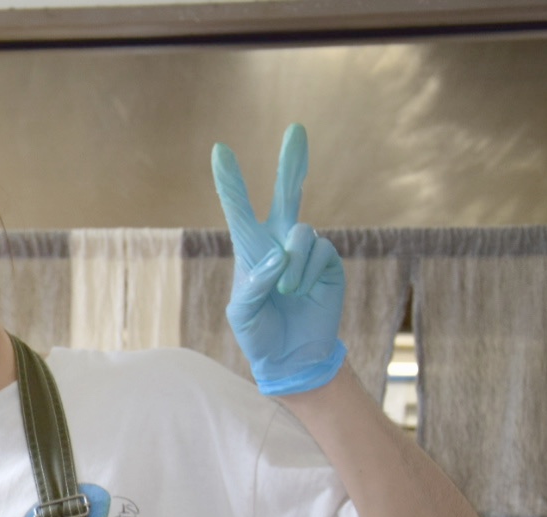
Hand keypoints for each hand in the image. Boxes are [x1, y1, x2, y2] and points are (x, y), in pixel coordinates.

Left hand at [211, 124, 346, 395]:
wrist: (291, 356)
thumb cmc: (259, 333)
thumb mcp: (243, 313)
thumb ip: (254, 285)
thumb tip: (276, 257)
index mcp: (251, 250)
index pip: (240, 209)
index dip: (231, 182)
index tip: (220, 151)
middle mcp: (279, 243)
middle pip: (288, 194)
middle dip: (291, 162)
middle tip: (295, 129)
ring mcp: (305, 251)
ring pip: (300, 232)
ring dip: (290, 263)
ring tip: (285, 292)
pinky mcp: (326, 262)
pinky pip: (317, 252)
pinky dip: (303, 274)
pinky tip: (299, 293)